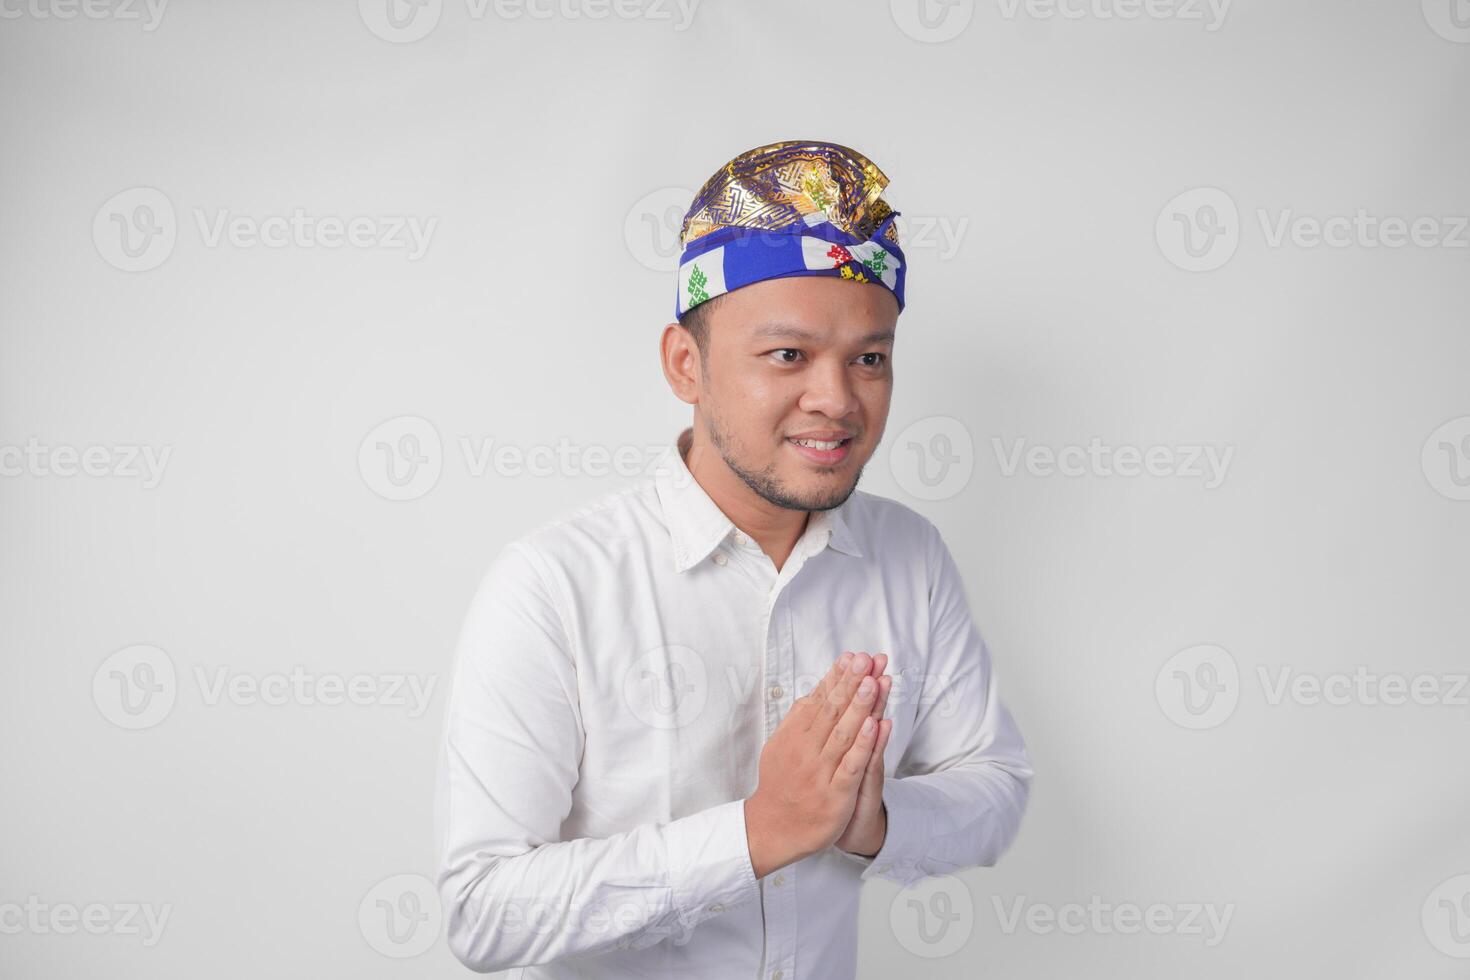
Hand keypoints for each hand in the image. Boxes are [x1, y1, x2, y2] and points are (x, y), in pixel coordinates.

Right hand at [744, 651, 882, 878]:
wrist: (771, 829)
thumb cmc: (781, 783)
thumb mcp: (781, 745)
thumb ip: (798, 720)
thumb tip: (813, 692)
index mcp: (795, 735)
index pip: (820, 700)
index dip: (838, 678)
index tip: (853, 656)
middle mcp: (806, 749)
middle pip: (833, 711)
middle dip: (851, 683)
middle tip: (867, 659)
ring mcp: (821, 772)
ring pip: (843, 733)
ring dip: (859, 706)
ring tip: (873, 682)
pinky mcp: (834, 795)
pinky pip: (851, 766)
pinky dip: (862, 745)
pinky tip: (873, 726)